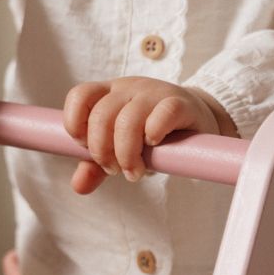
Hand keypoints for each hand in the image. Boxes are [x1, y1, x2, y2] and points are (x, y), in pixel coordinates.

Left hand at [63, 78, 236, 194]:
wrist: (197, 122)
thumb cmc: (154, 135)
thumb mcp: (120, 148)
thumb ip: (96, 165)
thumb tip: (78, 186)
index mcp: (109, 93)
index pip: (80, 96)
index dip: (76, 124)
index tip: (86, 148)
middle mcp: (128, 89)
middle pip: (101, 115)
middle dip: (102, 150)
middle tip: (114, 170)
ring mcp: (154, 93)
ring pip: (128, 119)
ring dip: (126, 153)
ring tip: (135, 171)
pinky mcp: (180, 103)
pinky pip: (162, 114)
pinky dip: (154, 133)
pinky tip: (154, 146)